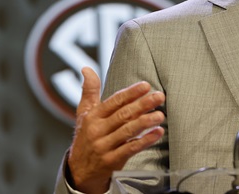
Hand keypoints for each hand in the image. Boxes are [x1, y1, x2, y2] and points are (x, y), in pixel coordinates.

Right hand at [67, 67, 165, 193]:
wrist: (78, 171)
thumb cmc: (85, 137)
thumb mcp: (84, 113)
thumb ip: (89, 91)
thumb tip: (86, 68)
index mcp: (93, 116)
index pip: (114, 102)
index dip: (130, 93)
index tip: (146, 85)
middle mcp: (97, 130)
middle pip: (123, 115)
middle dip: (142, 104)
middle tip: (159, 96)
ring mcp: (104, 146)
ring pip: (127, 131)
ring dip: (146, 122)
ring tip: (161, 115)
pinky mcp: (111, 161)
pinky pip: (130, 149)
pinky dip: (145, 141)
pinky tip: (157, 133)